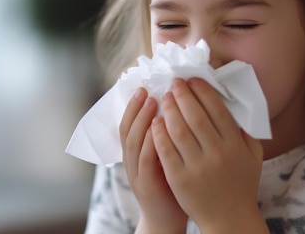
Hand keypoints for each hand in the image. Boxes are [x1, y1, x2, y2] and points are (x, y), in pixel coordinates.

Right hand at [120, 88, 187, 233]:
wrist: (167, 219)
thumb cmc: (172, 183)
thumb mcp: (166, 155)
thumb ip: (167, 134)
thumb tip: (177, 105)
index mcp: (136, 151)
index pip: (130, 122)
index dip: (135, 105)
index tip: (145, 85)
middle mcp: (132, 160)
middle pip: (128, 128)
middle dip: (136, 107)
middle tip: (146, 89)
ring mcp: (136, 172)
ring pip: (133, 141)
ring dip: (142, 120)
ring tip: (152, 102)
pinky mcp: (146, 184)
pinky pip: (145, 160)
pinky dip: (149, 143)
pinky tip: (157, 129)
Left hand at [151, 78, 266, 232]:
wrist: (229, 218)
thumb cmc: (241, 183)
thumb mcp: (253, 156)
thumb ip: (245, 130)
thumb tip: (232, 103)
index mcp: (235, 145)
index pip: (217, 109)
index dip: (203, 91)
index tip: (192, 80)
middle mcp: (217, 153)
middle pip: (195, 116)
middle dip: (182, 95)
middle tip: (174, 84)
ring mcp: (197, 167)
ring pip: (178, 130)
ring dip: (169, 110)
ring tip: (164, 99)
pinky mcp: (180, 178)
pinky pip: (166, 150)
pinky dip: (159, 133)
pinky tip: (155, 122)